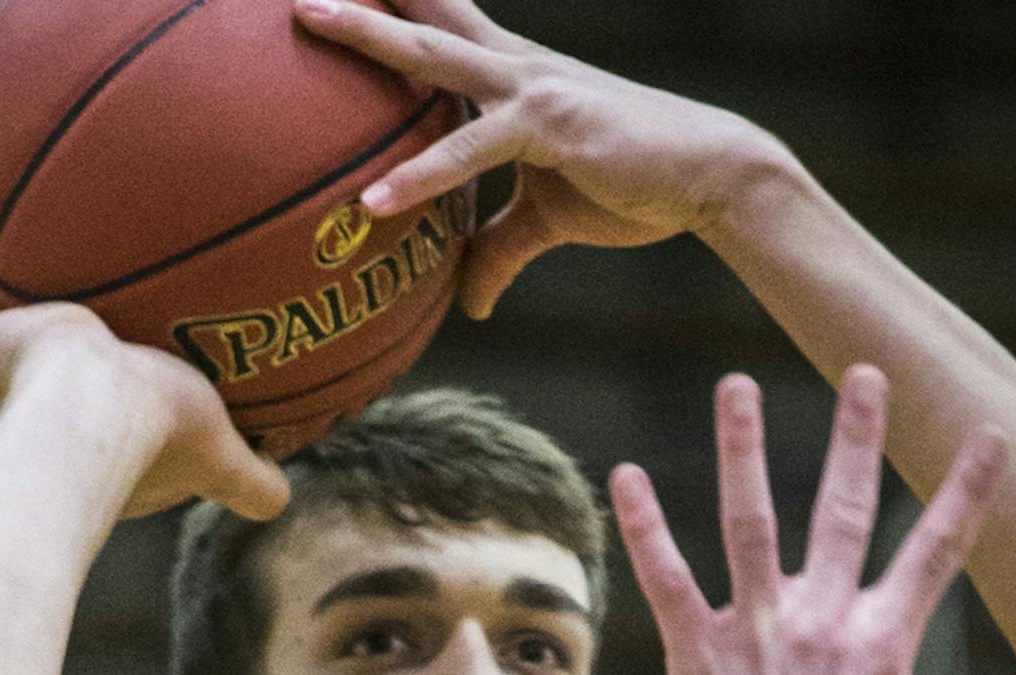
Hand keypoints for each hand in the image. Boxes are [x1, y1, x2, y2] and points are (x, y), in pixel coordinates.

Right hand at [0, 234, 288, 521]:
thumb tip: (283, 501)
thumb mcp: (219, 457)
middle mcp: (27, 421)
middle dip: (14, 384)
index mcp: (84, 450)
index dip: (98, 429)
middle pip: (10, 403)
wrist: (93, 412)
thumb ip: (250, 482)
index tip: (111, 409)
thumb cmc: (156, 438)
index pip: (84, 438)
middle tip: (23, 351)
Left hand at [292, 0, 772, 318]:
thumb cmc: (626, 184)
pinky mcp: (548, 126)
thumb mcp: (545, 220)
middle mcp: (511, 65)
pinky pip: (470, 151)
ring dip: (372, 34)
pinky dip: (419, 178)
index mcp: (507, 74)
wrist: (705, 175)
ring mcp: (529, 87)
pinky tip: (373, 205)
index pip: (435, 23)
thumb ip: (496, 250)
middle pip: (421, 14)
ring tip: (309, 18)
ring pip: (434, 52)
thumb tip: (466, 304)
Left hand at [610, 369, 1015, 674]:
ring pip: (751, 523)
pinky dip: (646, 528)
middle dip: (859, 438)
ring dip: (743, 449)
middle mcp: (823, 624)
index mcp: (884, 646)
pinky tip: (626, 475)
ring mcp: (758, 635)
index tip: (990, 435)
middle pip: (845, 511)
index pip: (938, 551)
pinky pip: (668, 581)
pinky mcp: (698, 658)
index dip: (968, 492)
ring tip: (736, 385)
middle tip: (864, 373)